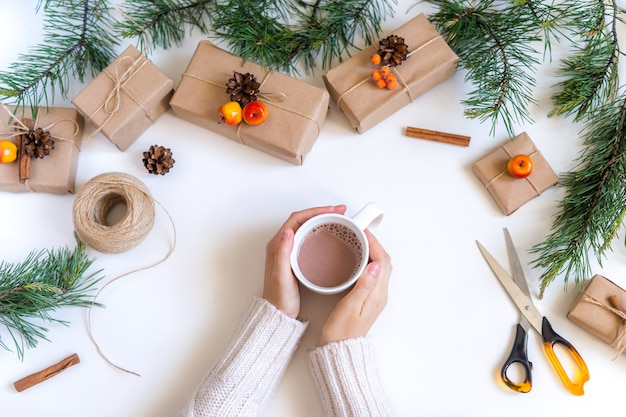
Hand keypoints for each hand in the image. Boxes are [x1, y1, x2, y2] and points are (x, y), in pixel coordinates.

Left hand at [263, 205, 346, 317]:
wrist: (279, 314)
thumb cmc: (279, 298)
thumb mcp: (281, 276)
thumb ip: (283, 253)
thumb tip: (288, 231)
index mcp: (277, 245)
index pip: (297, 219)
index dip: (315, 211)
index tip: (333, 211)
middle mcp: (281, 245)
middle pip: (303, 220)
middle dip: (321, 212)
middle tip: (340, 212)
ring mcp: (289, 250)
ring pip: (306, 227)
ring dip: (321, 220)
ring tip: (337, 219)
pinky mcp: (296, 257)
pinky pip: (309, 237)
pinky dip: (320, 231)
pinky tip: (330, 235)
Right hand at [319, 230, 391, 344]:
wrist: (340, 349)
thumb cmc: (341, 331)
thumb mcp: (350, 306)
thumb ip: (363, 285)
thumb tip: (375, 265)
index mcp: (377, 294)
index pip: (382, 261)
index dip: (373, 243)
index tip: (362, 231)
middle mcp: (380, 295)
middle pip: (384, 262)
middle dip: (374, 244)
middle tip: (360, 233)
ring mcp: (376, 297)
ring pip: (380, 267)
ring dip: (372, 252)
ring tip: (358, 242)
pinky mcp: (369, 299)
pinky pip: (374, 275)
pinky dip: (368, 262)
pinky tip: (356, 260)